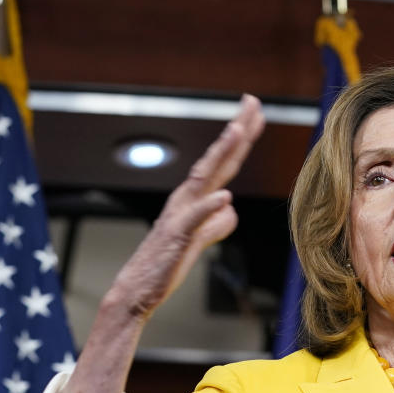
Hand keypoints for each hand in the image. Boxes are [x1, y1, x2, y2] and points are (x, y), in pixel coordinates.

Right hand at [110, 95, 265, 319]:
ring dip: (220, 153)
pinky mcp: (177, 239)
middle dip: (236, 130)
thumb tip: (230, 210)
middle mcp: (187, 199)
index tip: (255, 110)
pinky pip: (195, 220)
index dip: (240, 137)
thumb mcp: (200, 240)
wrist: (138, 290)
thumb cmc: (168, 263)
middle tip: (251, 102)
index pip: (223, 162)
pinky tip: (225, 197)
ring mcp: (181, 216)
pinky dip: (209, 207)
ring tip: (237, 130)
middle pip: (217, 159)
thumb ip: (217, 224)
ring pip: (204, 179)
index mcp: (194, 198)